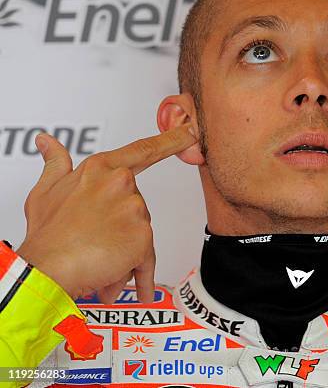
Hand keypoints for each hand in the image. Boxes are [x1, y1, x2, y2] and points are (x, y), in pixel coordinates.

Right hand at [16, 125, 195, 302]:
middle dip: (119, 231)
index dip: (171, 140)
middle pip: (137, 210)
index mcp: (101, 168)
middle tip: (92, 243)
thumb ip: (55, 164)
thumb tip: (46, 141)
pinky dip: (135, 275)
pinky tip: (118, 286)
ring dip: (123, 254)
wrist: (45, 268)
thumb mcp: (45, 191)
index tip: (191, 132)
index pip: (143, 151)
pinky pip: (145, 260)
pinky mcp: (143, 236)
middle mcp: (121, 183)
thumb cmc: (46, 233)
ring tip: (95, 261)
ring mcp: (134, 209)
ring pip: (140, 237)